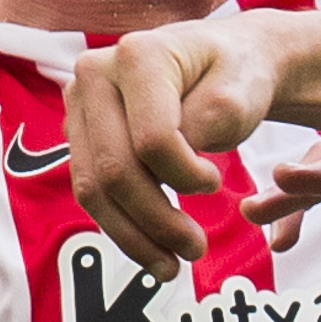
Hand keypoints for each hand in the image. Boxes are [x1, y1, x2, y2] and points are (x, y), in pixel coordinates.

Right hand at [71, 15, 288, 280]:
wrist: (221, 62)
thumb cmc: (235, 75)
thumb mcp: (240, 93)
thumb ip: (210, 121)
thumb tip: (176, 157)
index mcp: (138, 55)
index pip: (152, 140)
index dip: (185, 177)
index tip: (216, 184)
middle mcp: (95, 73)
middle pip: (114, 169)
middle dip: (156, 221)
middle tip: (196, 251)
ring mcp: (80, 104)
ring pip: (93, 187)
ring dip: (134, 236)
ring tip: (172, 267)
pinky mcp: (80, 132)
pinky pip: (92, 190)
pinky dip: (122, 226)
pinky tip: (152, 250)